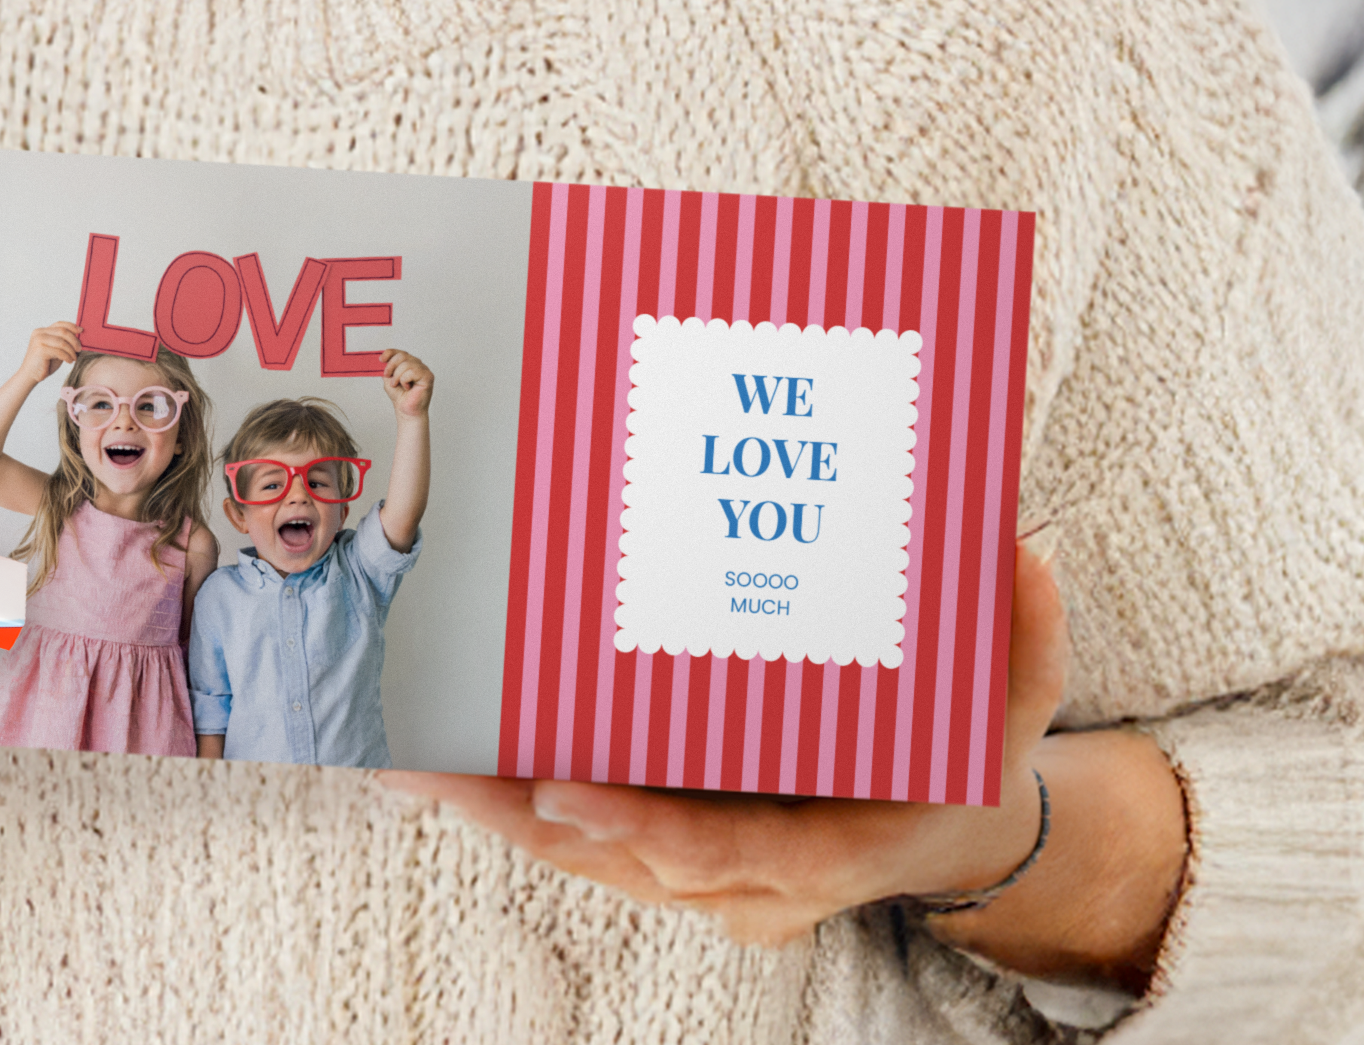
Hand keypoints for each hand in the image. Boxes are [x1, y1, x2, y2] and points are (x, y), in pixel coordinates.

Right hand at [22, 319, 82, 383]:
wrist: (30, 376)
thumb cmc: (44, 364)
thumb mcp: (56, 350)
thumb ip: (64, 342)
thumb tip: (80, 336)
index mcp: (42, 331)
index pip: (59, 324)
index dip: (72, 326)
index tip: (81, 331)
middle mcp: (39, 333)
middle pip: (63, 331)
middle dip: (74, 340)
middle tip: (79, 349)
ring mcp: (39, 340)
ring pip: (62, 342)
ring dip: (71, 351)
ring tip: (74, 358)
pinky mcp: (40, 349)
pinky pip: (59, 351)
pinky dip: (67, 356)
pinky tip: (69, 361)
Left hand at [381, 348, 434, 418]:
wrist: (406, 410)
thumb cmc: (400, 396)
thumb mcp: (389, 379)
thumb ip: (386, 368)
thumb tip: (381, 358)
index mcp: (409, 363)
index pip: (399, 352)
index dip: (389, 353)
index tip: (381, 359)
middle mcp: (417, 364)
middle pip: (402, 355)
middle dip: (391, 366)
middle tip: (388, 376)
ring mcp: (423, 369)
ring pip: (407, 364)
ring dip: (398, 376)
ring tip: (398, 385)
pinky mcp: (428, 376)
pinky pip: (413, 371)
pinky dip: (405, 380)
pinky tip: (407, 387)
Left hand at [382, 544, 1068, 948]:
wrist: (946, 825)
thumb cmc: (963, 753)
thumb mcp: (1011, 699)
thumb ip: (1020, 635)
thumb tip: (1021, 552)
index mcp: (831, 847)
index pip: (730, 852)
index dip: (646, 829)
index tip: (567, 790)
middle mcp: (752, 877)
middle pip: (620, 858)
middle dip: (518, 815)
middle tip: (430, 759)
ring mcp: (704, 871)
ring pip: (582, 852)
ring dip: (492, 808)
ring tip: (408, 748)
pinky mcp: (670, 847)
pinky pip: (582, 832)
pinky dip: (513, 800)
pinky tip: (445, 751)